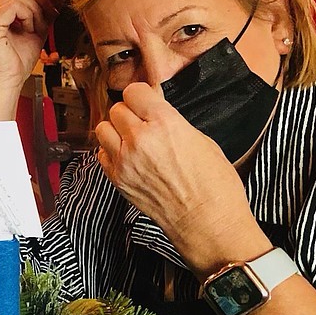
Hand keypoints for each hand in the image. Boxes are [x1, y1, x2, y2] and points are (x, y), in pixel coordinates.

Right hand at [0, 0, 54, 119]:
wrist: (8, 83)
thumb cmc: (17, 62)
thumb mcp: (39, 28)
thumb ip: (47, 8)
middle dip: (40, 0)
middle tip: (49, 18)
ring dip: (36, 11)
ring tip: (37, 29)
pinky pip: (15, 6)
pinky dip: (29, 16)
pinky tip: (29, 30)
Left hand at [95, 83, 267, 275]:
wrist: (207, 222)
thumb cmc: (215, 184)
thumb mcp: (201, 140)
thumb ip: (171, 123)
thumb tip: (156, 116)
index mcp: (164, 123)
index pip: (133, 92)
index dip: (140, 96)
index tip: (145, 101)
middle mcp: (140, 138)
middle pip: (116, 109)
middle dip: (128, 113)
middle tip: (140, 122)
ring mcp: (125, 160)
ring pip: (103, 129)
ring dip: (115, 130)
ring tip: (130, 139)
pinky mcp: (117, 179)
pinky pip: (101, 154)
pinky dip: (111, 152)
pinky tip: (127, 157)